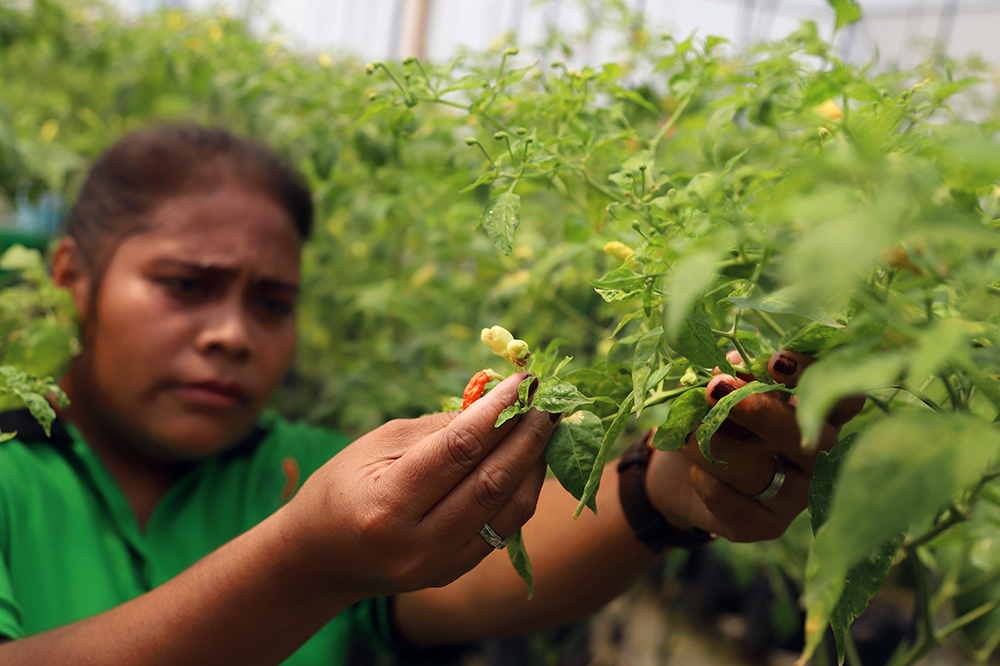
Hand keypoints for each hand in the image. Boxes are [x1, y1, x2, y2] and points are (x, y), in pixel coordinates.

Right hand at [279, 373, 554, 596]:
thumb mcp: (377, 445)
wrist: (317, 560)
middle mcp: (417, 544)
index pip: (459, 450)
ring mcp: (439, 566)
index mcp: (387, 505)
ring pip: (509, 511)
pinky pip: (503, 529)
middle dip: (527, 436)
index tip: (524, 381)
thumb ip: (438, 428)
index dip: (498, 411)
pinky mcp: (453, 574)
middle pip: (492, 482)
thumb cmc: (341, 487)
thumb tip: (496, 402)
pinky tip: (527, 461)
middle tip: (547, 401)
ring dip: (534, 464)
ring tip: (544, 428)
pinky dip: (521, 491)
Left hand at [645, 350, 864, 541]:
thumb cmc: (710, 420)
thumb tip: (733, 364)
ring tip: (689, 435)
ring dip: (715, 446)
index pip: (841, 400)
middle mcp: (814, 460)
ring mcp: (793, 498)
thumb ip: (735, 378)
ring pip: (761, 472)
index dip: (815, 380)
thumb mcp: (720, 393)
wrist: (676, 471)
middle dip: (762, 412)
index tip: (775, 361)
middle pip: (811, 441)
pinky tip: (696, 473)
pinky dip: (709, 484)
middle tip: (717, 389)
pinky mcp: (764, 526)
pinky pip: (738, 507)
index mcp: (813, 419)